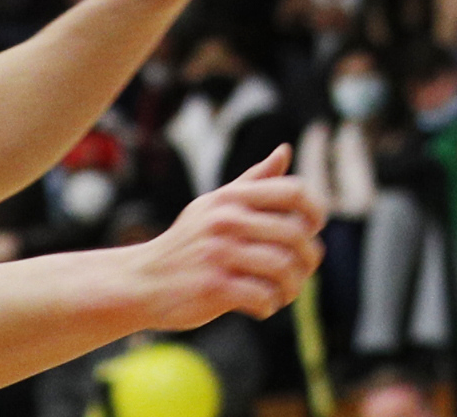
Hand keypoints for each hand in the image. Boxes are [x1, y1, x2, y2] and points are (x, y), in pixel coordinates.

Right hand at [132, 146, 324, 327]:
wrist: (141, 281)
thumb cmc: (187, 242)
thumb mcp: (215, 205)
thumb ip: (253, 181)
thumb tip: (285, 151)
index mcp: (232, 198)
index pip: (294, 192)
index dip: (315, 210)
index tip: (313, 230)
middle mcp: (226, 220)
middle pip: (295, 234)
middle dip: (308, 258)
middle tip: (302, 272)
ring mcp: (219, 253)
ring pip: (283, 267)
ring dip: (293, 287)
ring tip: (284, 293)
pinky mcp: (212, 287)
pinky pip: (262, 295)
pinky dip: (270, 305)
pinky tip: (263, 306)